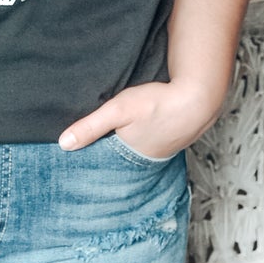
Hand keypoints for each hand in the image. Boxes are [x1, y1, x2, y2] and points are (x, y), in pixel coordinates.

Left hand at [58, 77, 224, 155]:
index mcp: (130, 159)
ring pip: (135, 152)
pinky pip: (150, 143)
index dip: (90, 160)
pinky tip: (138, 129)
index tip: (74, 161)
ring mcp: (162, 151)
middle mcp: (146, 161)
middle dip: (106, 156)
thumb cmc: (159, 103)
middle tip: (90, 151)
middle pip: (119, 160)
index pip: (103, 166)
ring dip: (125, 147)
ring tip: (112, 140)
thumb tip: (63, 144)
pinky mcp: (172, 139)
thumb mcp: (118, 110)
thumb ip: (90, 127)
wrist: (199, 97)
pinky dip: (142, 138)